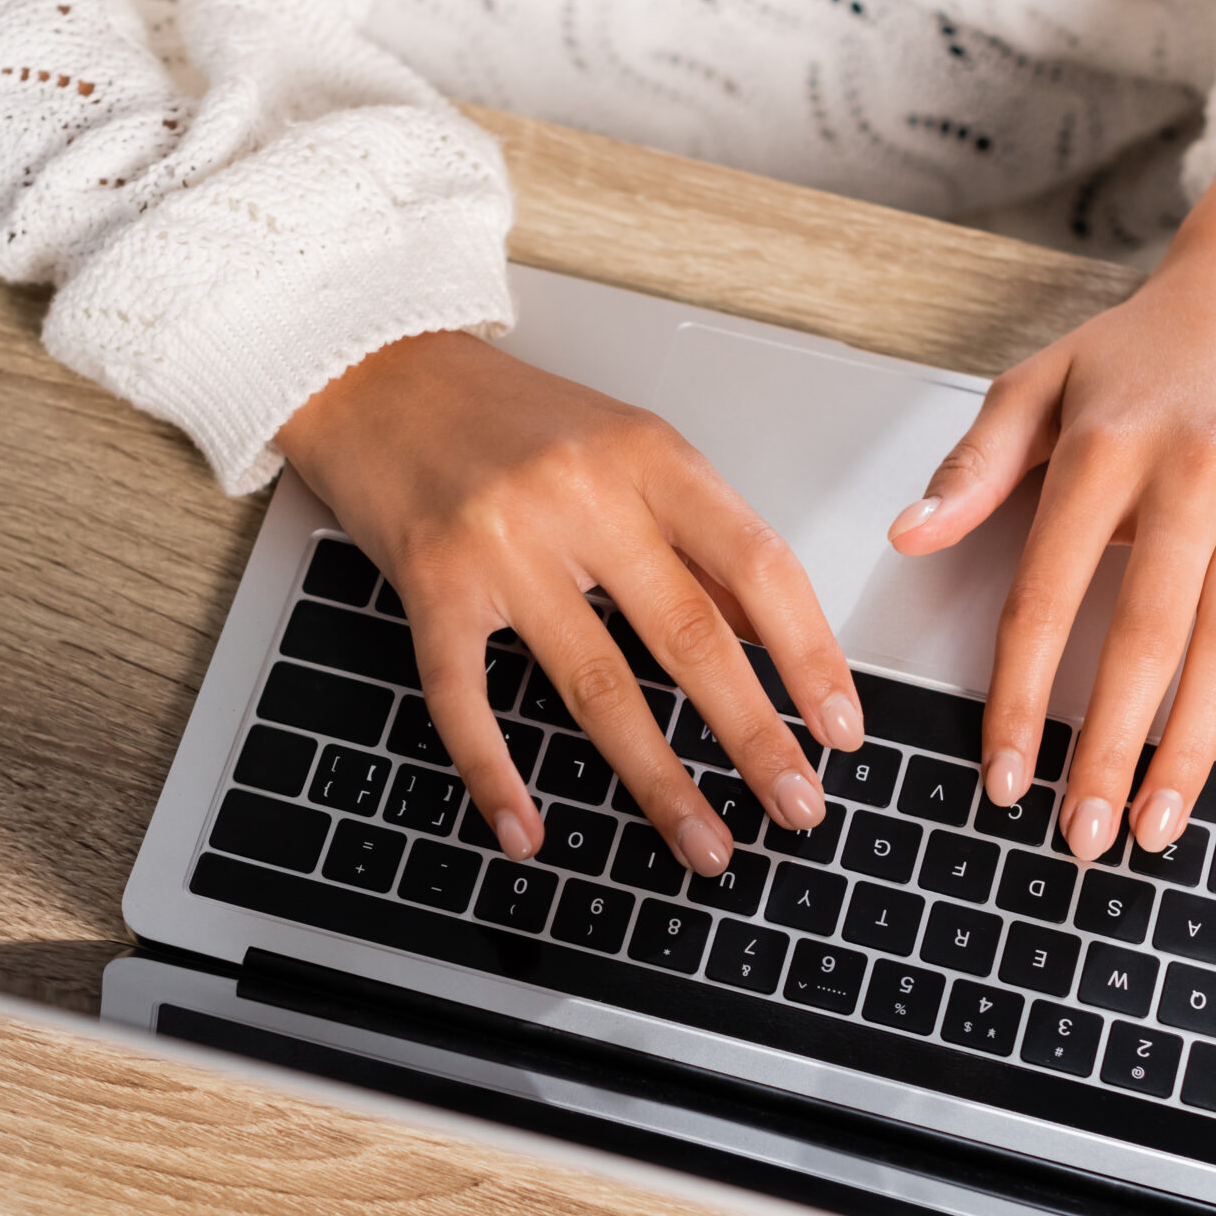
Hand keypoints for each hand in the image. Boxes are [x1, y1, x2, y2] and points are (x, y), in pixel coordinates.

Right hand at [273, 330, 862, 876]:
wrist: (374, 372)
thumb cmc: (504, 415)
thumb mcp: (623, 448)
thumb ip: (697, 538)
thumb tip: (774, 639)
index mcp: (648, 456)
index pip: (758, 566)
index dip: (809, 655)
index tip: (840, 729)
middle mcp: (581, 496)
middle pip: (690, 635)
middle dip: (756, 736)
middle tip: (798, 808)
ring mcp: (503, 544)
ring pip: (597, 684)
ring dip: (658, 779)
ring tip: (703, 843)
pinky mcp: (431, 585)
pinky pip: (467, 699)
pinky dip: (496, 775)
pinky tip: (526, 832)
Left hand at [888, 126, 1215, 859]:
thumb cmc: (1145, 345)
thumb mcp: (1039, 381)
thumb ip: (974, 466)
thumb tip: (911, 535)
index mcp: (1110, 453)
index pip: (1050, 595)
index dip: (1019, 693)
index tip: (1001, 771)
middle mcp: (1196, 484)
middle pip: (1146, 640)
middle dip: (1109, 747)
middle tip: (1080, 832)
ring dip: (1196, 747)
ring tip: (1158, 825)